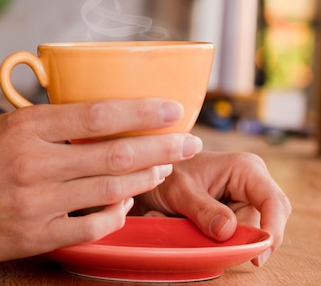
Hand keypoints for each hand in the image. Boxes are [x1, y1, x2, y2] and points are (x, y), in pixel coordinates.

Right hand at [0, 98, 201, 263]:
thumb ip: (43, 123)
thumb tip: (91, 118)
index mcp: (25, 128)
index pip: (97, 114)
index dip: (141, 111)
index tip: (171, 108)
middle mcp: (34, 162)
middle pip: (115, 153)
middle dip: (161, 147)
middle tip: (189, 142)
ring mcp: (36, 202)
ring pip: (110, 189)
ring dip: (145, 179)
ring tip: (165, 170)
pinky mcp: (35, 234)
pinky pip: (91, 227)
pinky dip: (115, 215)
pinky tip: (125, 205)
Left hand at [132, 150, 290, 266]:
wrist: (149, 175)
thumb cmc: (165, 174)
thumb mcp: (179, 190)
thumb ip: (203, 210)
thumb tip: (228, 231)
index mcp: (245, 169)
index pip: (274, 202)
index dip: (272, 230)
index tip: (257, 254)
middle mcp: (250, 186)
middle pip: (257, 225)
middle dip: (231, 239)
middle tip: (200, 238)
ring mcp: (241, 203)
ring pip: (241, 236)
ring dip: (212, 239)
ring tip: (181, 224)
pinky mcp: (232, 217)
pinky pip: (228, 239)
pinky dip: (207, 240)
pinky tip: (183, 226)